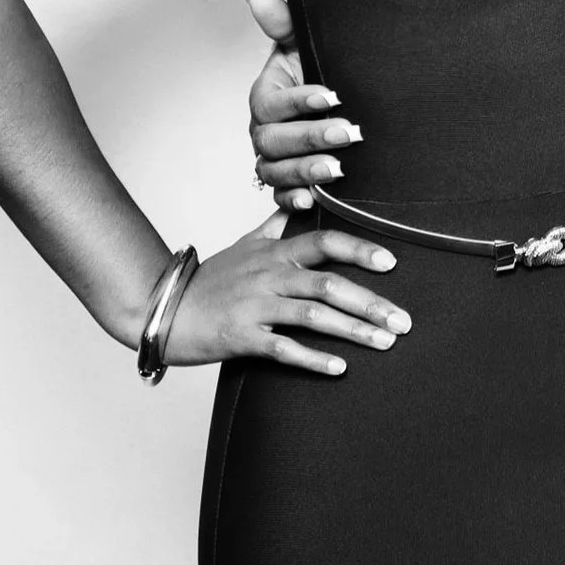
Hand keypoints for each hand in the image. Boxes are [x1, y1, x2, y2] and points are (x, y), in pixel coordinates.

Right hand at [162, 215, 411, 376]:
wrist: (161, 309)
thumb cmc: (209, 279)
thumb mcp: (246, 244)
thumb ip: (278, 223)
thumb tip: (303, 196)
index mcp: (275, 253)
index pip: (325, 241)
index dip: (361, 250)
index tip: (393, 263)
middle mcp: (269, 276)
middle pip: (329, 284)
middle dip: (372, 303)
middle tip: (404, 321)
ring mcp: (255, 307)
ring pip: (313, 316)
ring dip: (354, 331)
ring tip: (385, 343)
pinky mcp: (240, 337)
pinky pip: (283, 349)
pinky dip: (313, 358)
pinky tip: (340, 368)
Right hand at [244, 0, 358, 211]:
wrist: (340, 103)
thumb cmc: (317, 71)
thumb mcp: (303, 44)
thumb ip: (283, 21)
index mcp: (266, 97)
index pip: (273, 103)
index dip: (301, 100)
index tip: (333, 96)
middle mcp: (264, 131)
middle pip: (274, 141)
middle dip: (311, 137)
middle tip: (349, 133)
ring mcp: (273, 159)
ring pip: (276, 171)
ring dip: (306, 171)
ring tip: (338, 169)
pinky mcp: (287, 183)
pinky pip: (281, 198)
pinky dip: (294, 200)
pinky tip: (314, 200)